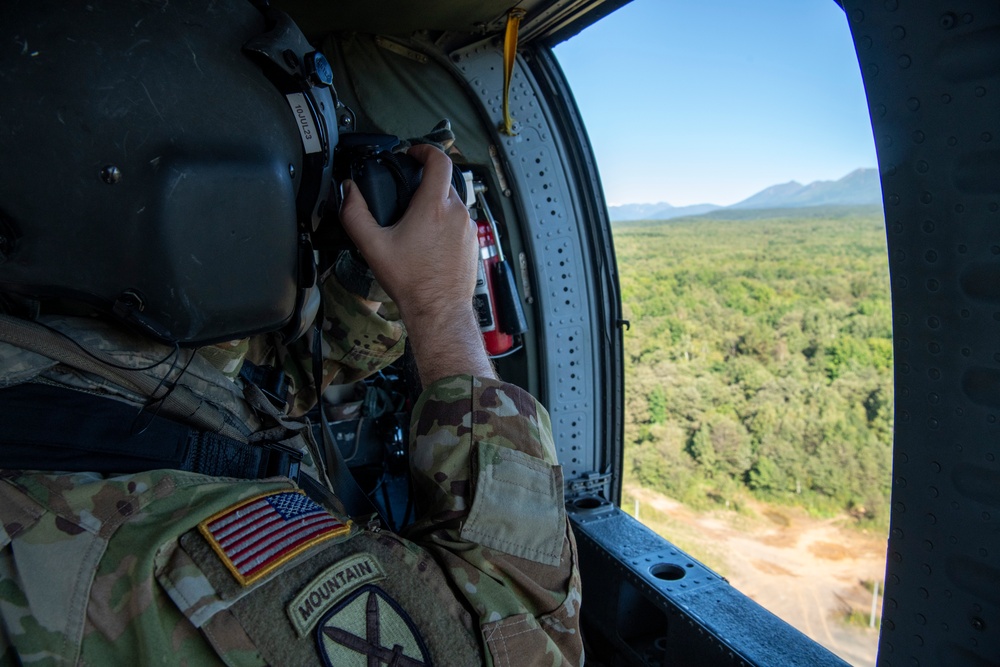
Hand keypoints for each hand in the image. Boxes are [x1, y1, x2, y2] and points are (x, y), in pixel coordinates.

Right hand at [339, 144, 494, 383]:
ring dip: (436, 203)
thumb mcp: (373, 246)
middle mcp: (456, 213)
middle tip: (408, 190)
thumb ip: (355, 214)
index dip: (425, 150)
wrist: (439, 310)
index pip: (439, 160)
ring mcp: (468, 228)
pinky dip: (446, 222)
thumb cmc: (411, 282)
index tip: (414, 153)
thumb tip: (348, 192)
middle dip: (427, 180)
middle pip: (445, 181)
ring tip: (416, 218)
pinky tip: (430, 239)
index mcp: (434, 206)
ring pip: (454, 202)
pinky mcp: (472, 243)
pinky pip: (460, 222)